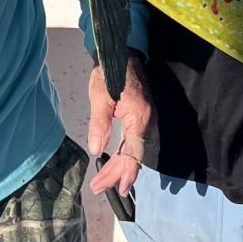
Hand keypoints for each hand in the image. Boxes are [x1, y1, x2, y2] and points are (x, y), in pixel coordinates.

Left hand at [86, 53, 153, 197]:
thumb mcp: (100, 96)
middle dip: (117, 173)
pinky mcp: (142, 117)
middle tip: (98, 187)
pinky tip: (115, 163)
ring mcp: (146, 119)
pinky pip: (135, 142)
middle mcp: (147, 121)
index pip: (133, 152)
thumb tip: (95, 150)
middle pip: (134, 155)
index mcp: (139, 116)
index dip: (123, 172)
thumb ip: (99, 124)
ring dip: (120, 166)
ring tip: (104, 181)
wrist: (122, 53)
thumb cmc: (110, 72)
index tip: (114, 188)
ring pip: (135, 150)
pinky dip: (124, 155)